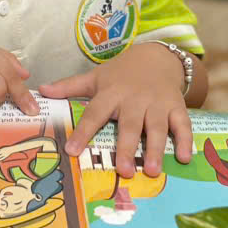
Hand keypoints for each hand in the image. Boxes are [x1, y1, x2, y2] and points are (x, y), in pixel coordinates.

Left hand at [39, 44, 192, 177]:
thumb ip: (69, 86)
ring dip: (156, 149)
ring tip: (151, 170)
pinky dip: (186, 140)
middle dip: (126, 147)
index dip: (83, 132)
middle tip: (123, 171)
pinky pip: (183, 124)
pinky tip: (186, 158)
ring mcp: (157, 103)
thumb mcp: (95, 77)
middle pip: (130, 124)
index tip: (72, 151)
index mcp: (111, 93)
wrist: (157, 57)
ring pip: (157, 127)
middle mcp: (134, 99)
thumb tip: (41, 90)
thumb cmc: (121, 74)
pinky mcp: (177, 106)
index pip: (94, 113)